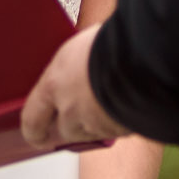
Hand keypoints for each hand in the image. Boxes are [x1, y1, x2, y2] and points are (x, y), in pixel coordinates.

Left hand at [22, 25, 128, 150]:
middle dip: (72, 124)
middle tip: (82, 109)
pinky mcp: (121, 130)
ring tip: (111, 98)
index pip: (32, 117)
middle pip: (65, 129)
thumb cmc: (112, 43)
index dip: (33, 130)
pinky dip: (120, 121)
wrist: (145, 59)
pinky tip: (129, 102)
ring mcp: (96, 123)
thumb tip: (75, 65)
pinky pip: (117, 130)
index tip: (35, 135)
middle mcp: (71, 109)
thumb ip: (72, 65)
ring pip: (92, 132)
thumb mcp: (81, 46)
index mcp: (54, 84)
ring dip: (97, 122)